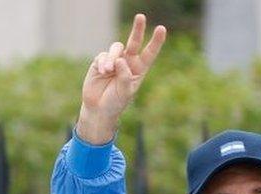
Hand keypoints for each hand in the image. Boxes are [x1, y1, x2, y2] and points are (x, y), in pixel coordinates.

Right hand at [77, 14, 166, 143]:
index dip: (156, 41)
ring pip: (116, 48)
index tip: (161, 29)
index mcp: (139, 69)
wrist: (98, 108)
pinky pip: (103, 56)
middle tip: (141, 17)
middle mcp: (128, 62)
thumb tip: (121, 59)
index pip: (149, 53)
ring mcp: (114, 61)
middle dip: (137, 29)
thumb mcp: (125, 92)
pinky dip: (103, 63)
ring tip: (108, 71)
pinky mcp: (100, 62)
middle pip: (134, 42)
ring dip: (112, 58)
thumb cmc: (116, 102)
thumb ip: (125, 76)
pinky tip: (102, 72)